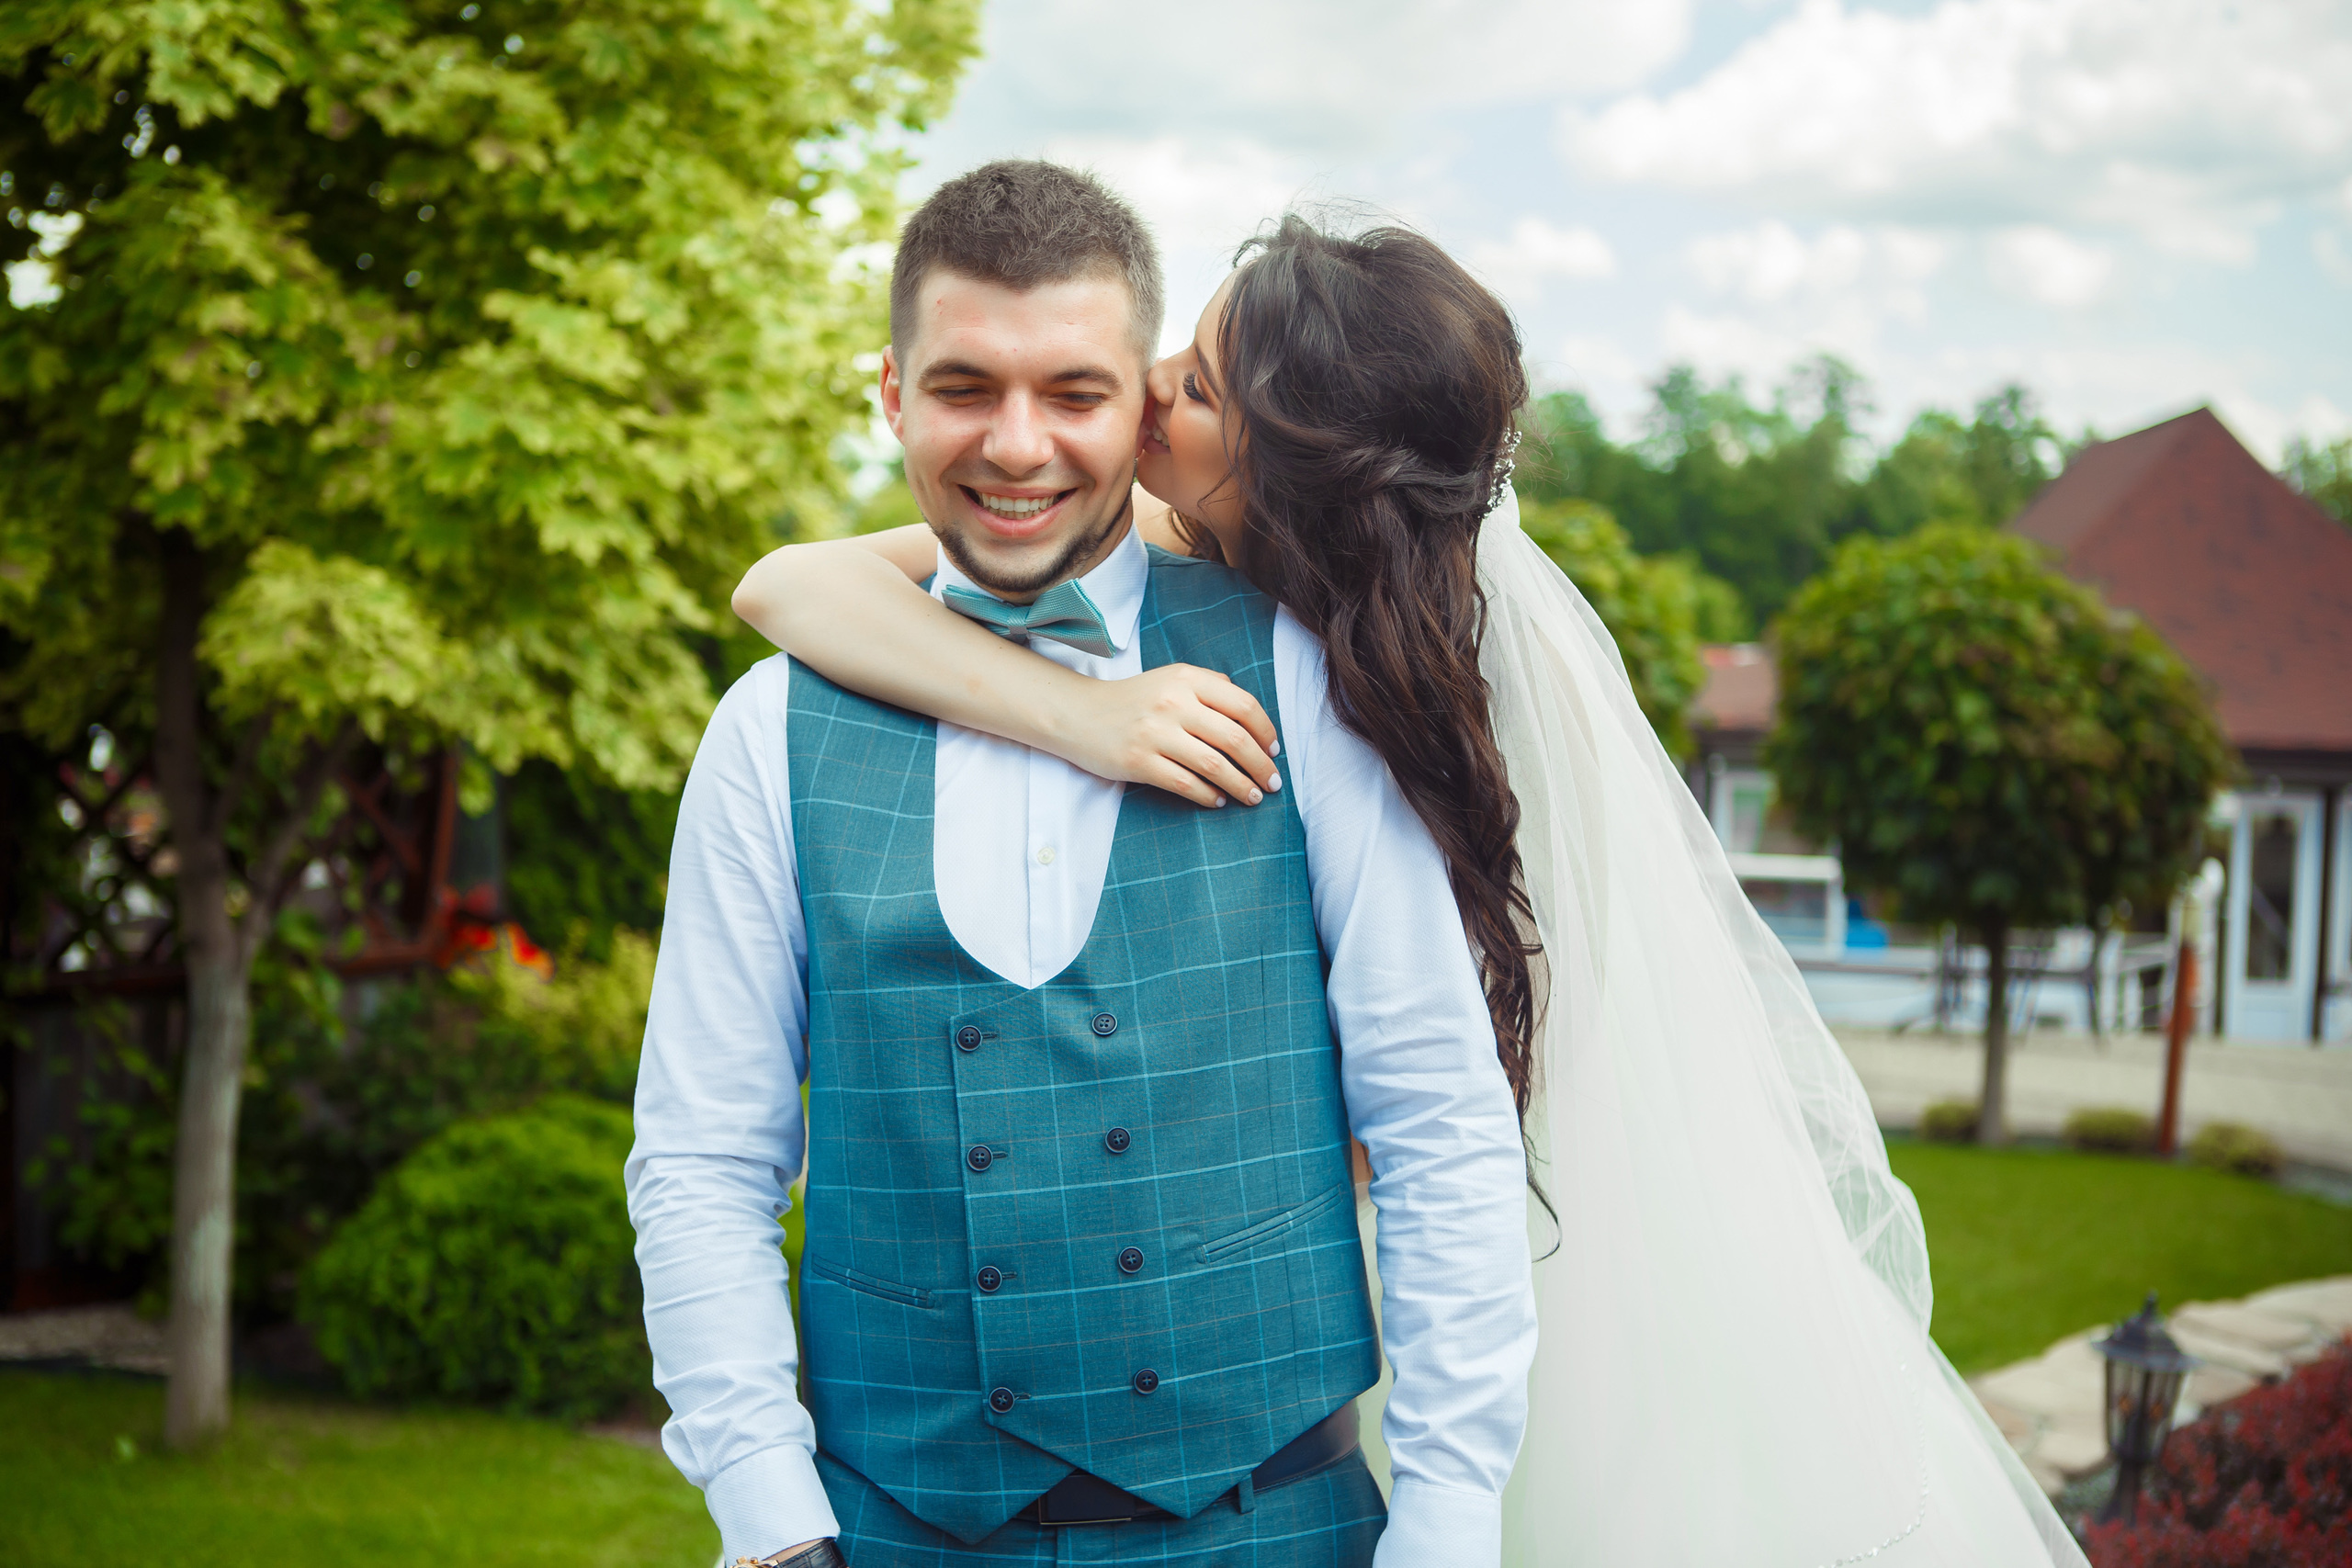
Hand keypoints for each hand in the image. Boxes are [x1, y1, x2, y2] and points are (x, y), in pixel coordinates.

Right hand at [1058, 664, 1282, 808]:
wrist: (1078, 714)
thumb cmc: (1133, 699)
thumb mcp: (1170, 678)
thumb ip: (1210, 686)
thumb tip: (1249, 711)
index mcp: (1187, 679)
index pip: (1244, 705)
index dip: (1266, 731)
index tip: (1274, 750)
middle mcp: (1173, 703)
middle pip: (1235, 739)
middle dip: (1261, 765)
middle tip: (1273, 782)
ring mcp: (1155, 734)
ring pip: (1215, 766)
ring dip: (1242, 786)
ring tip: (1253, 797)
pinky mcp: (1138, 762)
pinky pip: (1186, 784)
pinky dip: (1210, 796)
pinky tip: (1219, 801)